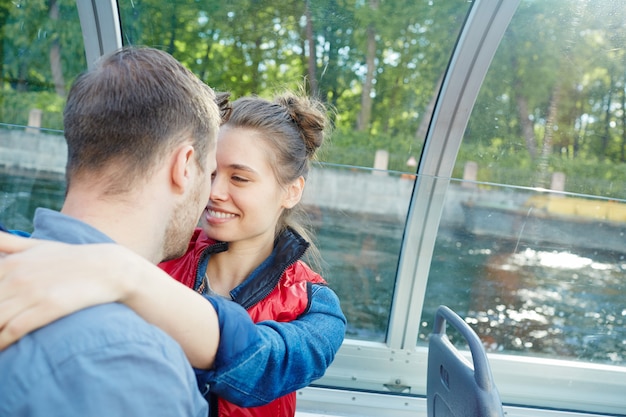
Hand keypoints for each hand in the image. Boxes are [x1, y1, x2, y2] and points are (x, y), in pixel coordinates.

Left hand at [0, 232, 125, 348]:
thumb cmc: (72, 258)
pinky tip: (2, 347)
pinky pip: (12, 331)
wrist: (109, 268)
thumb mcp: (37, 245)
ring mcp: (31, 293)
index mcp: (10, 262)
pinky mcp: (47, 308)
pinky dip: (1, 343)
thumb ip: (7, 242)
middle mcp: (16, 277)